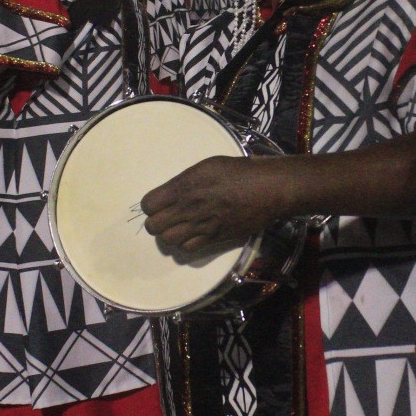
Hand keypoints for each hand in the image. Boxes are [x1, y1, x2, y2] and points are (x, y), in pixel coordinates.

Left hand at [141, 155, 289, 254]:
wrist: (267, 189)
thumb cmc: (239, 171)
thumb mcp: (207, 166)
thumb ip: (185, 180)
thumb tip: (172, 193)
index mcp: (184, 186)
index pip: (148, 205)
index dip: (151, 205)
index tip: (159, 203)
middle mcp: (188, 208)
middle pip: (154, 227)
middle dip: (157, 222)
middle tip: (167, 217)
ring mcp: (201, 225)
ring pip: (168, 240)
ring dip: (170, 234)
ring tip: (179, 227)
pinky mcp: (214, 238)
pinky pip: (187, 249)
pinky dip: (186, 244)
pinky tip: (193, 235)